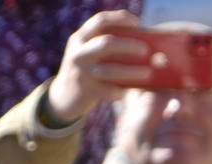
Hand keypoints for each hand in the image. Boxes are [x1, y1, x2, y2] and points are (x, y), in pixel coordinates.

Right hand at [45, 9, 152, 124]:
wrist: (63, 96)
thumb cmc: (86, 71)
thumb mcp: (87, 52)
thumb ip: (104, 45)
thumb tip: (141, 42)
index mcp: (80, 38)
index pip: (100, 21)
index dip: (120, 18)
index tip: (138, 23)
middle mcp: (78, 53)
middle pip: (107, 43)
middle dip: (129, 45)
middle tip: (146, 50)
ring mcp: (81, 73)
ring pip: (110, 70)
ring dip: (132, 72)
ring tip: (148, 73)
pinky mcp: (86, 91)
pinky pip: (109, 91)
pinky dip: (121, 91)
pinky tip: (129, 91)